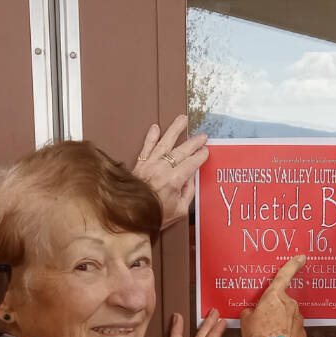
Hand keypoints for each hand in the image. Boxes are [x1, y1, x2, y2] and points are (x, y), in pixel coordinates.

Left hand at [132, 114, 208, 229]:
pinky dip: (151, 136)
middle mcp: (162, 169)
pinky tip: (155, 128)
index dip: (200, 156)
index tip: (206, 151)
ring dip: (175, 130)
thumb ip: (188, 192)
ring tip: (182, 119)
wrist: (130, 217)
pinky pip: (146, 147)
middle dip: (194, 142)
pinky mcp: (139, 165)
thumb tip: (191, 178)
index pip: (192, 163)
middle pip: (182, 151)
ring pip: (165, 143)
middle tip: (202, 136)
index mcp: (174, 181)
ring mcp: (150, 165)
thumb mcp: (180, 210)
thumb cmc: (154, 216)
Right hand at [240, 255, 305, 336]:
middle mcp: (289, 304)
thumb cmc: (258, 336)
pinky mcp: (302, 332)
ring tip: (268, 335)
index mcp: (274, 296)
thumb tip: (252, 313)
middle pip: (282, 302)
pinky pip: (292, 329)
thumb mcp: (245, 321)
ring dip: (280, 322)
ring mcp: (298, 318)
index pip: (284, 275)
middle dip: (274, 310)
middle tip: (263, 322)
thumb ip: (250, 312)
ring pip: (288, 316)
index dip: (293, 265)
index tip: (301, 257)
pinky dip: (286, 333)